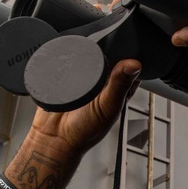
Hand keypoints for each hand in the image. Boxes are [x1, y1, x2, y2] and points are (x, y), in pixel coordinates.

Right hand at [0, 59, 141, 188]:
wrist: (52, 137)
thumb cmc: (83, 131)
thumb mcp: (107, 107)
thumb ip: (120, 85)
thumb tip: (134, 65)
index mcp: (120, 90)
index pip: (131, 66)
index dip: (130, 56)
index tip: (126, 51)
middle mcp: (104, 83)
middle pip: (111, 57)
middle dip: (107, 51)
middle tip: (102, 54)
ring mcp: (86, 79)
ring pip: (91, 57)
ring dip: (87, 54)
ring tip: (84, 59)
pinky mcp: (67, 75)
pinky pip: (70, 60)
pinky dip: (70, 58)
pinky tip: (70, 60)